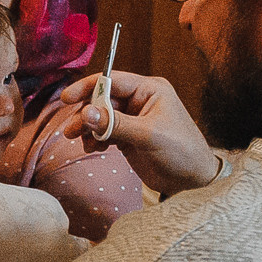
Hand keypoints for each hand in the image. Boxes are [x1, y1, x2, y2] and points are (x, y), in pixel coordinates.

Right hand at [57, 71, 221, 196]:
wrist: (193, 181)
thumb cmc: (181, 152)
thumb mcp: (148, 135)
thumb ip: (116, 124)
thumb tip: (86, 114)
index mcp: (149, 89)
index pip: (112, 80)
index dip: (88, 88)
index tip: (67, 98)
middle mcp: (140, 100)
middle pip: (102, 99)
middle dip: (86, 114)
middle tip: (72, 130)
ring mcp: (133, 118)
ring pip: (100, 116)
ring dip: (88, 128)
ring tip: (82, 142)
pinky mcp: (128, 136)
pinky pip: (104, 131)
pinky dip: (96, 139)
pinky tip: (94, 148)